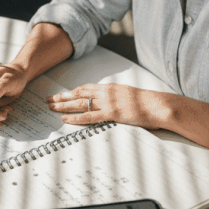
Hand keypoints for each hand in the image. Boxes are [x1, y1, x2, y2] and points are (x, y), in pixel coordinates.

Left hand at [46, 83, 168, 128]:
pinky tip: (65, 119)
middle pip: (79, 93)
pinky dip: (75, 118)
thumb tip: (110, 106)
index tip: (62, 94)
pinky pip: (89, 116)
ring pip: (80, 103)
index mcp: (110, 88)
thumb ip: (117, 99)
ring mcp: (108, 102)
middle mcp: (106, 93)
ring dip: (64, 106)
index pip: (86, 88)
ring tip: (51, 108)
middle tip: (49, 99)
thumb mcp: (129, 97)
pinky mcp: (112, 113)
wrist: (159, 105)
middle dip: (62, 97)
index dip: (72, 92)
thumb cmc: (147, 104)